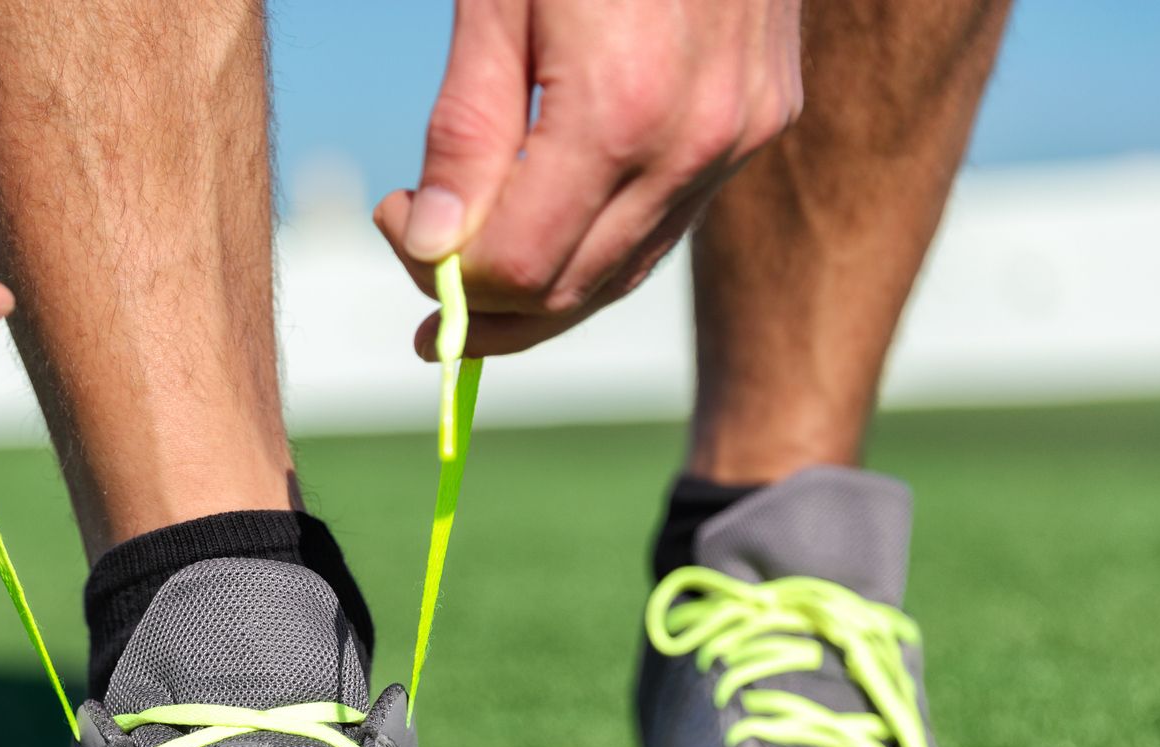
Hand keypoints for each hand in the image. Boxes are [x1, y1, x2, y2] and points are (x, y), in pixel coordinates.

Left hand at [376, 0, 801, 357]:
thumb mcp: (498, 0)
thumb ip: (466, 130)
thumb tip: (431, 247)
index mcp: (618, 112)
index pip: (518, 267)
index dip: (440, 271)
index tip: (395, 217)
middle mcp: (694, 141)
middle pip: (570, 289)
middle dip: (485, 303)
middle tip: (425, 282)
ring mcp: (740, 136)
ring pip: (624, 269)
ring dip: (541, 290)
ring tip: (474, 276)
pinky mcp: (764, 118)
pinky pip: (668, 221)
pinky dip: (600, 243)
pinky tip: (548, 228)